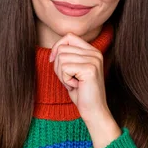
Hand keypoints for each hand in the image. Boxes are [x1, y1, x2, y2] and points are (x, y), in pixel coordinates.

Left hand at [49, 32, 121, 147]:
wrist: (94, 111)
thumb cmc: (81, 93)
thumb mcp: (73, 71)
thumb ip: (67, 57)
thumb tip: (54, 49)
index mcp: (92, 51)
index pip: (69, 36)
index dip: (57, 47)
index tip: (52, 60)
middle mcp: (94, 53)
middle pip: (62, 48)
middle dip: (58, 66)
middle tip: (69, 79)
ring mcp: (93, 60)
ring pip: (61, 58)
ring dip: (61, 74)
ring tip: (73, 83)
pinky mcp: (89, 69)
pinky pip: (64, 68)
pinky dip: (65, 80)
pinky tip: (76, 86)